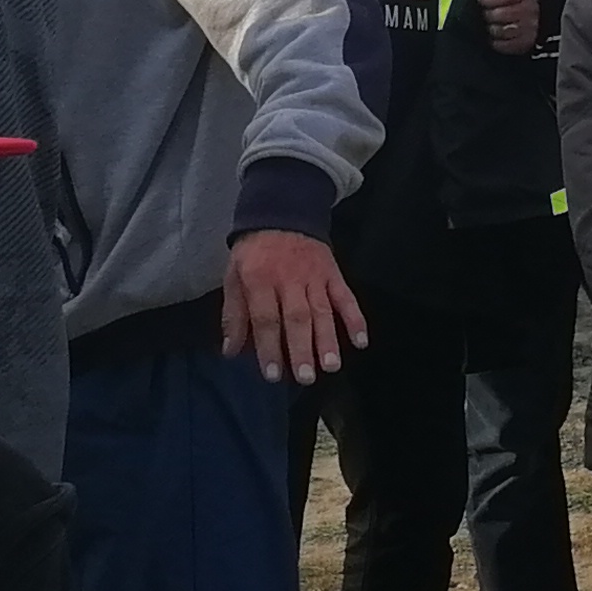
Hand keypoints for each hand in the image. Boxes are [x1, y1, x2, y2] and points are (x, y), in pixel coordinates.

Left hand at [223, 227, 366, 382]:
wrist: (282, 212)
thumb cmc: (254, 252)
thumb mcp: (233, 277)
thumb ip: (233, 314)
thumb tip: (231, 351)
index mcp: (259, 280)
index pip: (265, 318)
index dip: (269, 347)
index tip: (272, 374)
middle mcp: (288, 280)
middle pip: (297, 318)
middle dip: (302, 349)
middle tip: (306, 378)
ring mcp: (314, 277)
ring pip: (322, 311)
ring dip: (328, 340)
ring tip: (331, 366)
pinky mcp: (333, 273)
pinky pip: (346, 297)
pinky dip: (355, 318)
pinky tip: (360, 341)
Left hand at [480, 0, 541, 55]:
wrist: (538, 9)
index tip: (482, 0)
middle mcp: (529, 9)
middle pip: (499, 15)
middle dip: (488, 14)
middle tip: (485, 14)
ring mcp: (530, 28)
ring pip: (502, 31)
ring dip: (492, 29)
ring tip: (490, 25)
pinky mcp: (527, 43)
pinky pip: (506, 46)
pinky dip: (497, 42)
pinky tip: (495, 36)